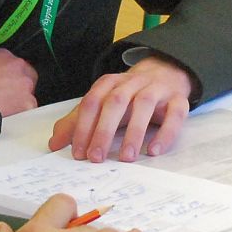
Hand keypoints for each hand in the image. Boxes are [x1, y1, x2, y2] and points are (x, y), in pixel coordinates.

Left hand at [48, 56, 194, 163]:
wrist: (167, 72)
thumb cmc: (129, 96)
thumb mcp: (102, 105)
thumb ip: (77, 122)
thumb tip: (53, 144)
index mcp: (111, 83)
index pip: (93, 101)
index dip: (83, 126)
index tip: (78, 153)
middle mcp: (133, 82)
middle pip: (116, 101)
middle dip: (104, 130)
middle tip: (96, 158)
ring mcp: (157, 89)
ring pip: (145, 105)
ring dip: (134, 131)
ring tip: (126, 158)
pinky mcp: (178, 100)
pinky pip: (175, 113)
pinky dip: (166, 132)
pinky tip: (155, 150)